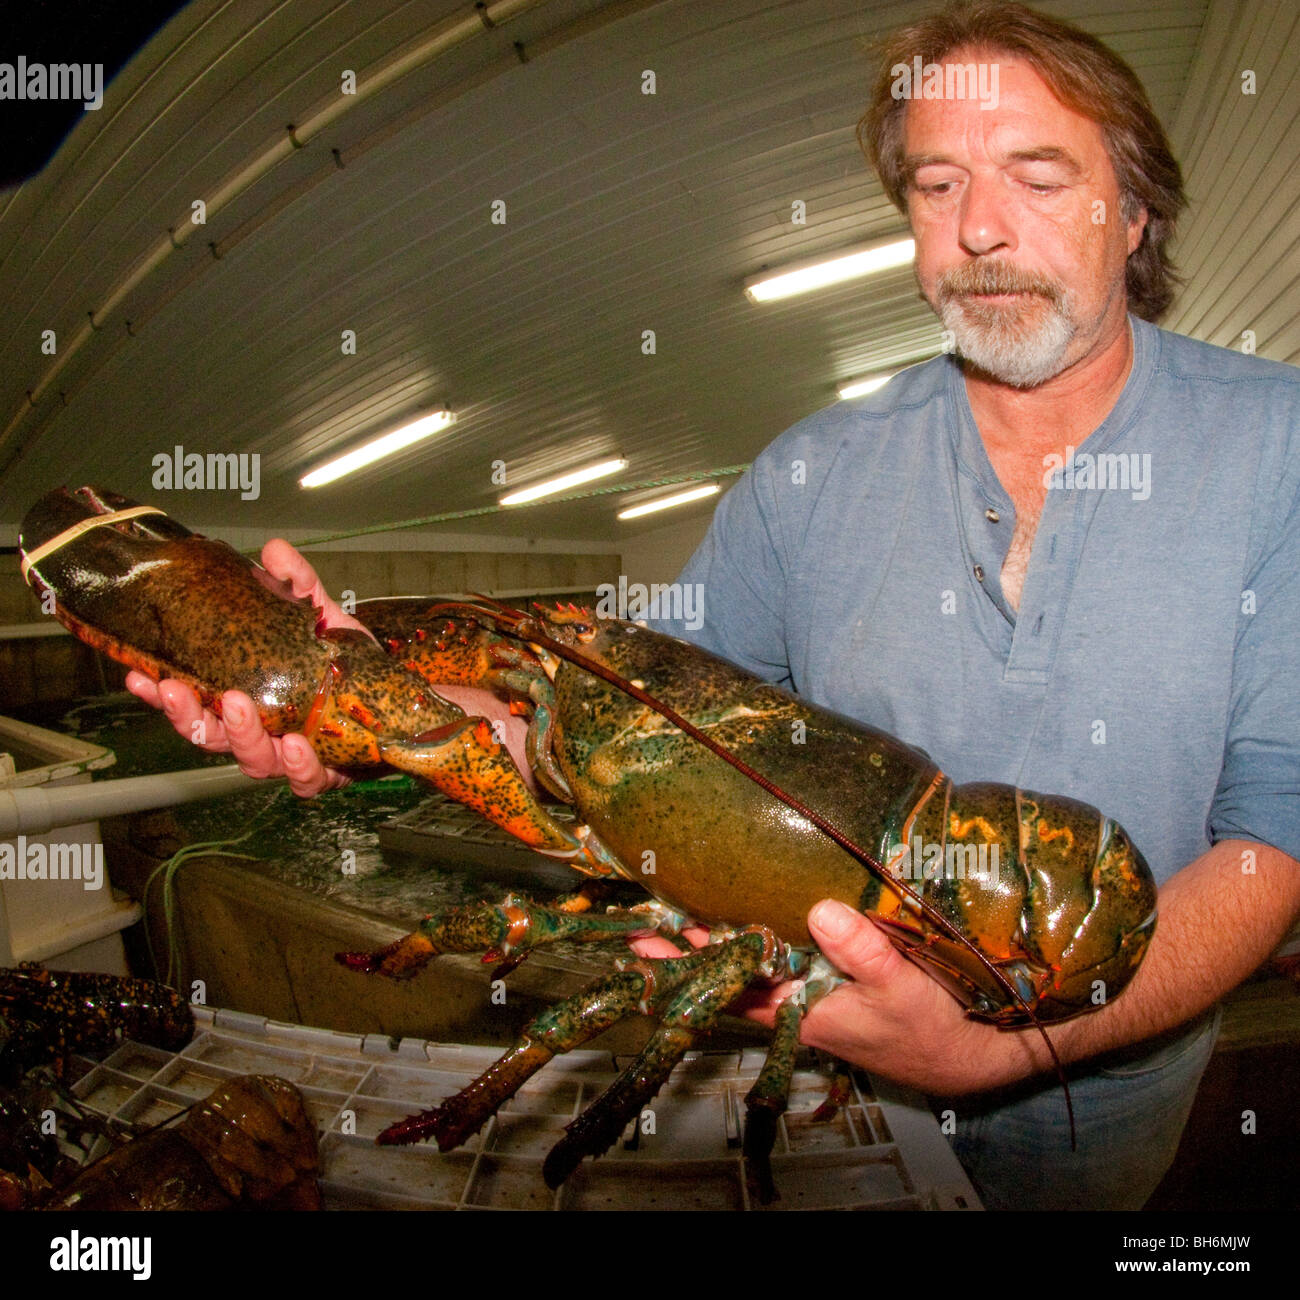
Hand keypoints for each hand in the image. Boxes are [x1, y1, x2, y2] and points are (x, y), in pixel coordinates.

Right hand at [126, 539, 359, 796]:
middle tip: (179, 691)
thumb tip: (273, 551)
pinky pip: (306, 780)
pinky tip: (297, 745)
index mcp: (249, 700)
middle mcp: (263, 734)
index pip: (195, 703)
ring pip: (253, 761)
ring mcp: (291, 759)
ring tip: (238, 707)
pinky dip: (299, 766)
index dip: (163, 694)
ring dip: (242, 736)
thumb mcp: (324, 620)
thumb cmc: (351, 668)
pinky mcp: (327, 775)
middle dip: (189, 716)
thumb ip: (298, 588)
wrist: (400, 699)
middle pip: (210, 737)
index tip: (139, 677)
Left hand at [632, 900, 1040, 1095]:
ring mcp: (814, 998)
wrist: (966, 1053)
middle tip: (648, 929)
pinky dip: (763, 947)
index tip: (649, 945)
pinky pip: (785, 967)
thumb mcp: (897, 985)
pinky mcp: (834, 988)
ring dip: (723, 948)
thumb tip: (819, 911)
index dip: (690, 965)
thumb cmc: (930, 1028)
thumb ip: (860, 949)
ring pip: (756, 973)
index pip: (731, 986)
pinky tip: (756, 925)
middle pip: (733, 978)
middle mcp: (798, 1006)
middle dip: (693, 954)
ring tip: (685, 920)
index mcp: (801, 1009)